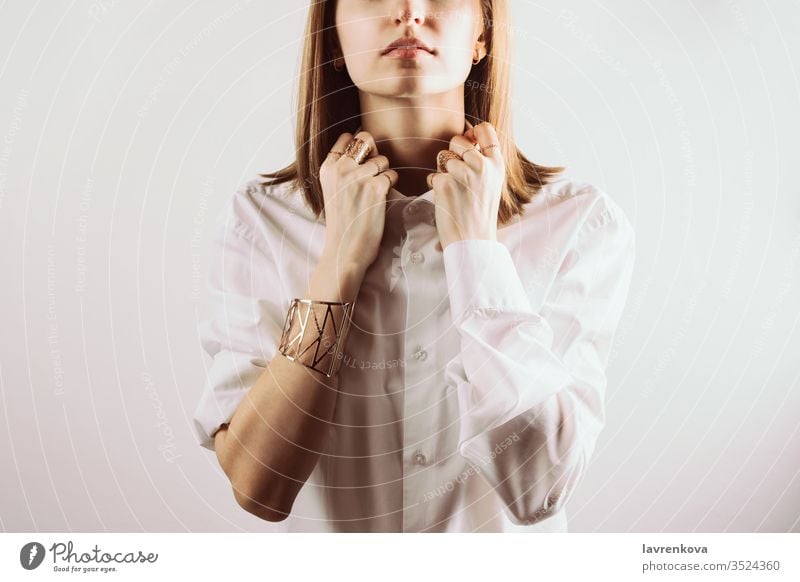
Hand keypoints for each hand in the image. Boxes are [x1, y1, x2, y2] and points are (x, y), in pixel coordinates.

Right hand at [318, 130, 398, 271]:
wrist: (344, 250)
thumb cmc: (342, 222)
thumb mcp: (332, 190)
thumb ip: (343, 169)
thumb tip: (367, 147)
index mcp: (327, 168)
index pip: (347, 137)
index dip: (359, 147)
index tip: (362, 163)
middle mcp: (340, 169)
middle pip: (365, 139)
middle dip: (373, 153)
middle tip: (373, 173)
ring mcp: (358, 177)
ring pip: (382, 159)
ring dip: (383, 173)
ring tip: (374, 193)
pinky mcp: (376, 188)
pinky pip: (391, 175)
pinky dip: (391, 185)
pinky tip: (381, 199)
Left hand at [427, 121, 504, 250]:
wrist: (473, 240)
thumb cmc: (480, 213)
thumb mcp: (491, 182)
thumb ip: (483, 160)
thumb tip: (469, 136)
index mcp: (497, 164)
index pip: (486, 129)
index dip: (473, 131)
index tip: (469, 139)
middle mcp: (482, 166)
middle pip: (458, 141)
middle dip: (452, 154)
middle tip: (458, 177)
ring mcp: (463, 173)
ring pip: (443, 157)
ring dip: (443, 171)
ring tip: (455, 191)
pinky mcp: (445, 183)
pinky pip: (433, 175)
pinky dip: (435, 186)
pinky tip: (446, 200)